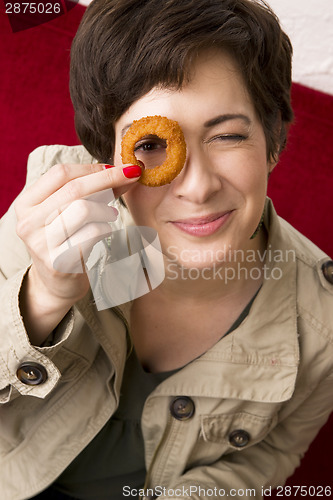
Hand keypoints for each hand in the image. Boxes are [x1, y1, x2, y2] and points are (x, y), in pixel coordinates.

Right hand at [15, 162, 141, 343]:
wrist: (56, 283)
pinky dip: (106, 228)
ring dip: (105, 208)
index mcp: (26, 204)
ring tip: (110, 214)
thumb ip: (90, 191)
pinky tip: (106, 231)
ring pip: (83, 209)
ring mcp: (41, 244)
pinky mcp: (59, 262)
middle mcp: (28, 223)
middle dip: (109, 179)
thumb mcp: (68, 212)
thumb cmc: (66, 241)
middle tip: (132, 175)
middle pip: (74, 189)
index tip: (115, 168)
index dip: (91, 167)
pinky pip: (92, 234)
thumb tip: (125, 170)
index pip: (60, 174)